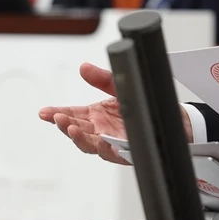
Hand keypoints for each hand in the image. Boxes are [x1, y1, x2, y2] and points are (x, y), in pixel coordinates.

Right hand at [39, 62, 192, 165]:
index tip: (44, 112)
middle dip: (64, 124)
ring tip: (70, 128)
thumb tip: (83, 67)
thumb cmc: (145, 105)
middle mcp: (101, 131)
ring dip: (78, 137)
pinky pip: (113, 152)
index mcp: (96, 116)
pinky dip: (104, 147)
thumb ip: (102, 78)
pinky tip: (98, 140)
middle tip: (56, 117)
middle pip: (77, 130)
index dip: (56, 114)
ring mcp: (112, 142)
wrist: (174, 119)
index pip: (72, 115)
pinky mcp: (126, 152)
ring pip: (90, 144)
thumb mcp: (121, 86)